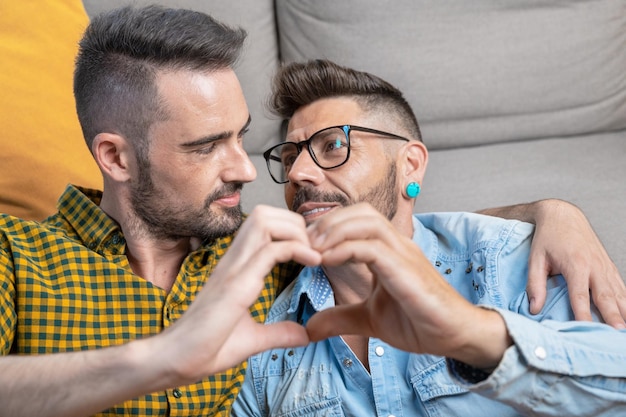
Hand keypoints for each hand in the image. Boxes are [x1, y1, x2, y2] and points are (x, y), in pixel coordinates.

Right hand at [152, 205, 321, 384]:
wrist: (175, 362)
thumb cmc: (206, 349)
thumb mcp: (252, 338)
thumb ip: (278, 332)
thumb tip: (304, 334)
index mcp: (236, 267)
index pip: (263, 225)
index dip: (292, 229)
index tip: (312, 252)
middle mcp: (233, 261)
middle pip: (265, 213)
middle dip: (296, 222)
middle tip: (315, 248)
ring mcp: (233, 269)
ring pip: (265, 222)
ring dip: (296, 231)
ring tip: (313, 253)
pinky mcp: (236, 284)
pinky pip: (270, 250)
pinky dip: (297, 249)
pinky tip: (313, 263)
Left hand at [305, 203, 510, 368]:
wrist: (454, 337)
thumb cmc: (418, 322)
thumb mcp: (368, 319)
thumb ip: (339, 317)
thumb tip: (308, 327)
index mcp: (388, 250)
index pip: (358, 219)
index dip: (329, 227)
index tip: (305, 246)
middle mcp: (397, 245)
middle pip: (361, 211)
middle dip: (328, 222)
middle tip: (304, 243)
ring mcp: (404, 254)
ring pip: (367, 222)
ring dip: (334, 231)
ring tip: (312, 250)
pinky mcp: (407, 270)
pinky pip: (372, 248)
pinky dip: (346, 249)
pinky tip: (327, 261)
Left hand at [525, 200, 625, 328]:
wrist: (563, 215)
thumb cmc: (548, 238)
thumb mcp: (535, 258)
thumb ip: (535, 284)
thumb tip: (534, 309)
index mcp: (576, 265)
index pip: (580, 295)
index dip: (583, 314)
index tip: (585, 330)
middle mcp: (594, 266)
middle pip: (606, 296)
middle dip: (613, 316)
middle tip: (618, 332)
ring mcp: (605, 266)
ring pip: (618, 293)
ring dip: (623, 312)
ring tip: (625, 330)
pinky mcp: (609, 266)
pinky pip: (621, 287)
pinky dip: (625, 301)